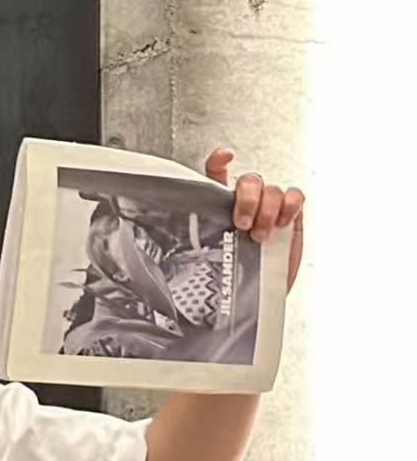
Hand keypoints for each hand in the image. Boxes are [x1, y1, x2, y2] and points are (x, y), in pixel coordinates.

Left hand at [204, 148, 305, 293]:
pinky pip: (295, 196)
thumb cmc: (227, 282)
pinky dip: (290, 205)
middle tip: (242, 224)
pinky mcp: (290, 217)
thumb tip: (165, 242)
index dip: (220, 162)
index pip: (218, 174)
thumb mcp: (204, 260)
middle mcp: (245, 205)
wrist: (252, 304)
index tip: (225, 157)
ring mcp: (269, 210)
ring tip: (260, 236)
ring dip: (267, 210)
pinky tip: (282, 222)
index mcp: (221, 209)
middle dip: (247, 199)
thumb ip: (195, 241)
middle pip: (250, 180)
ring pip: (272, 189)